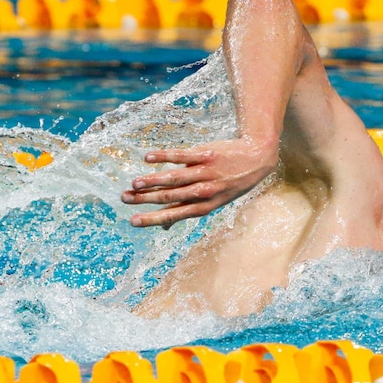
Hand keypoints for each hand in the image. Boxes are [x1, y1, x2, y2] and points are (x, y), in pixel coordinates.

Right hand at [121, 137, 277, 227]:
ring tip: (134, 184)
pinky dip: (164, 156)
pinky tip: (148, 158)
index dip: (153, 219)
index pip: (174, 215)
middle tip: (125, 199)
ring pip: (175, 178)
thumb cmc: (232, 182)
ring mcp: (205, 172)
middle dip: (146, 199)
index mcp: (204, 206)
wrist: (257, 157)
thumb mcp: (215, 202)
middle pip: (170, 196)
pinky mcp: (206, 153)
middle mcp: (204, 191)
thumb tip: (165, 228)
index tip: (133, 221)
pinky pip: (182, 155)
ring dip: (153, 181)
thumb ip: (188, 211)